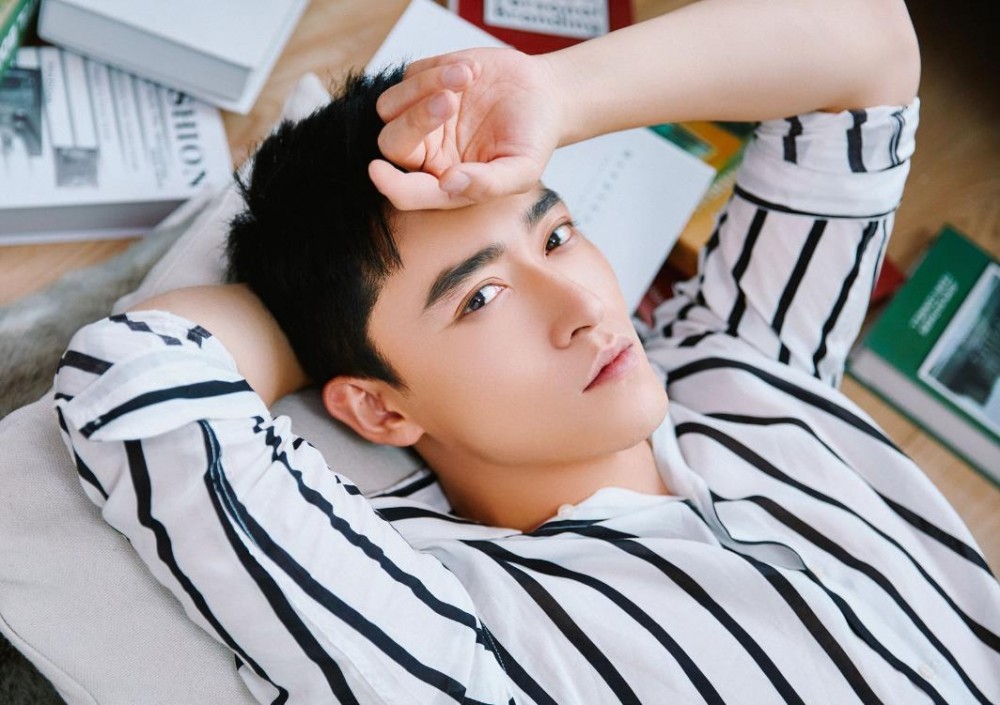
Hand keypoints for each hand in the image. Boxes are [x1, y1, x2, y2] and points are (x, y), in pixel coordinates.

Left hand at [370, 48, 562, 209]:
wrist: (543, 94)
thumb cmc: (532, 138)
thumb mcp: (523, 170)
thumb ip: (489, 184)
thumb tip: (448, 184)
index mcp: (444, 182)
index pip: (407, 192)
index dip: (390, 185)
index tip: (377, 171)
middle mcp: (426, 152)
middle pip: (391, 144)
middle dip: (415, 122)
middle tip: (449, 102)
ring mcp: (420, 117)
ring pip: (390, 107)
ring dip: (424, 87)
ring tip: (468, 76)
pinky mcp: (422, 83)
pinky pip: (410, 75)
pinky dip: (438, 69)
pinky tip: (473, 71)